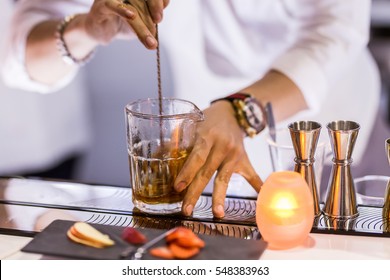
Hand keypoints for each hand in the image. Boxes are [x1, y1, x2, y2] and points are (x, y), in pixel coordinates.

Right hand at [85, 0, 168, 47]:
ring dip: (142, 24)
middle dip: (154, 6)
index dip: (160, 0)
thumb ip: (150, 20)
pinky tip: (131, 16)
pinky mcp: (102, 4)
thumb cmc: (122, 23)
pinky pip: (113, 5)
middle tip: (158, 20)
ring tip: (150, 41)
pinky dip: (123, 11)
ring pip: (133, 6)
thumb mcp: (141, 23)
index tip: (163, 10)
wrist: (99, 31)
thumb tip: (158, 20)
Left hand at [174, 101, 262, 217]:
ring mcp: (235, 154)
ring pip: (225, 178)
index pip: (196, 157)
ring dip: (220, 197)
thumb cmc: (207, 120)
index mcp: (207, 136)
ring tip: (217, 213)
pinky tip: (260, 199)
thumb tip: (156, 157)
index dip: (187, 172)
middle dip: (196, 191)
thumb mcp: (191, 124)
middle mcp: (223, 146)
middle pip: (207, 172)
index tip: (177, 187)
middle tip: (187, 209)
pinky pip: (252, 175)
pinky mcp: (245, 159)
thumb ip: (176, 142)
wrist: (232, 112)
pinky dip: (257, 186)